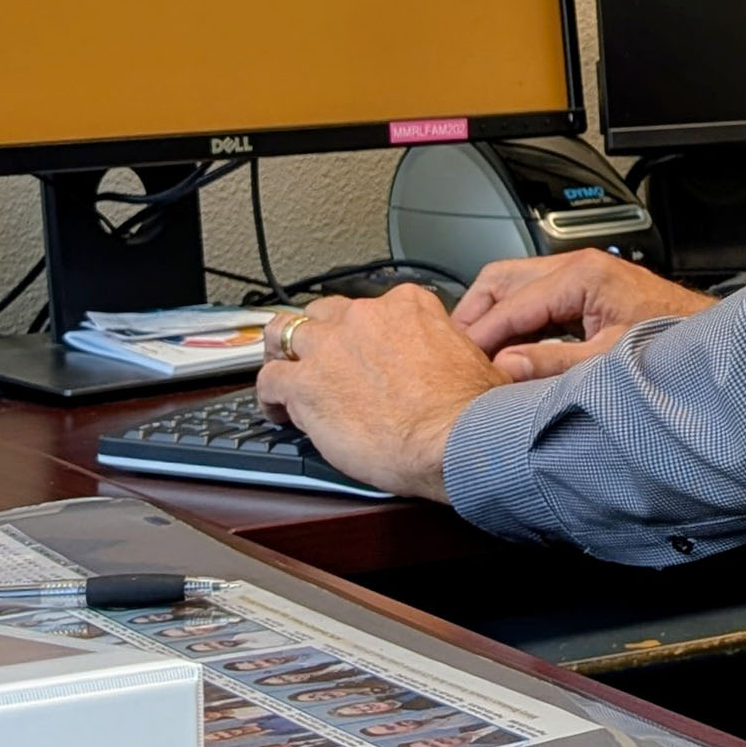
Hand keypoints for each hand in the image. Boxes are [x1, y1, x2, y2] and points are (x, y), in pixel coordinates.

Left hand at [252, 284, 499, 503]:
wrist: (453, 440)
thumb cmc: (470, 410)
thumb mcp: (477, 361)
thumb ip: (455, 348)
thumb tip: (461, 359)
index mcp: (407, 306)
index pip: (372, 306)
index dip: (363, 330)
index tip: (365, 350)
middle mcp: (364, 317)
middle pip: (324, 313)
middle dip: (318, 334)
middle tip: (319, 359)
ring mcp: (330, 348)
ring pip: (284, 333)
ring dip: (282, 353)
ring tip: (282, 372)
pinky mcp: (305, 385)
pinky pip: (269, 380)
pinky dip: (268, 396)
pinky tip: (276, 411)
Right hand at [448, 251, 713, 382]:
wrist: (709, 339)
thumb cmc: (674, 340)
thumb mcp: (609, 358)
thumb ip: (554, 363)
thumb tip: (506, 367)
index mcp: (581, 275)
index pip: (510, 303)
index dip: (480, 335)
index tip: (457, 360)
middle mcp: (578, 267)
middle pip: (501, 280)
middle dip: (474, 315)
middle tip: (454, 352)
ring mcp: (581, 276)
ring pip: (514, 286)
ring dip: (493, 317)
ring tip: (474, 354)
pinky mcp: (586, 291)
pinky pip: (534, 299)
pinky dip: (514, 321)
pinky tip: (508, 349)